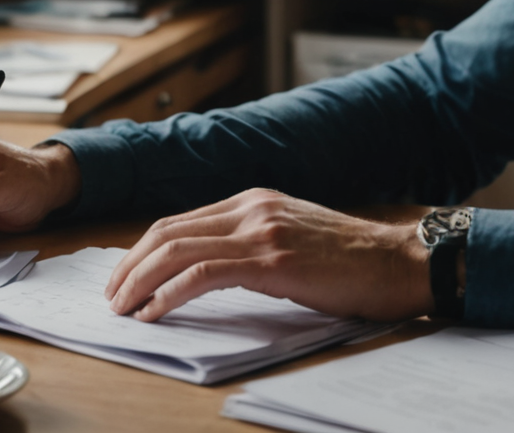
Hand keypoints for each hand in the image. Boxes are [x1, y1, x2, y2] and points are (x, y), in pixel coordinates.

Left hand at [104, 189, 431, 322]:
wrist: (401, 261)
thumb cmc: (354, 261)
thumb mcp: (293, 239)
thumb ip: (252, 246)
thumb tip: (205, 274)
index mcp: (254, 200)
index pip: (179, 221)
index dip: (142, 251)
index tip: (124, 279)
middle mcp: (252, 207)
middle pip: (166, 231)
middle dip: (129, 266)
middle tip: (112, 298)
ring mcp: (261, 230)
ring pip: (176, 250)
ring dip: (139, 281)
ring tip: (122, 308)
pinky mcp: (272, 260)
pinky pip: (202, 275)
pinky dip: (169, 294)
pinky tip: (154, 313)